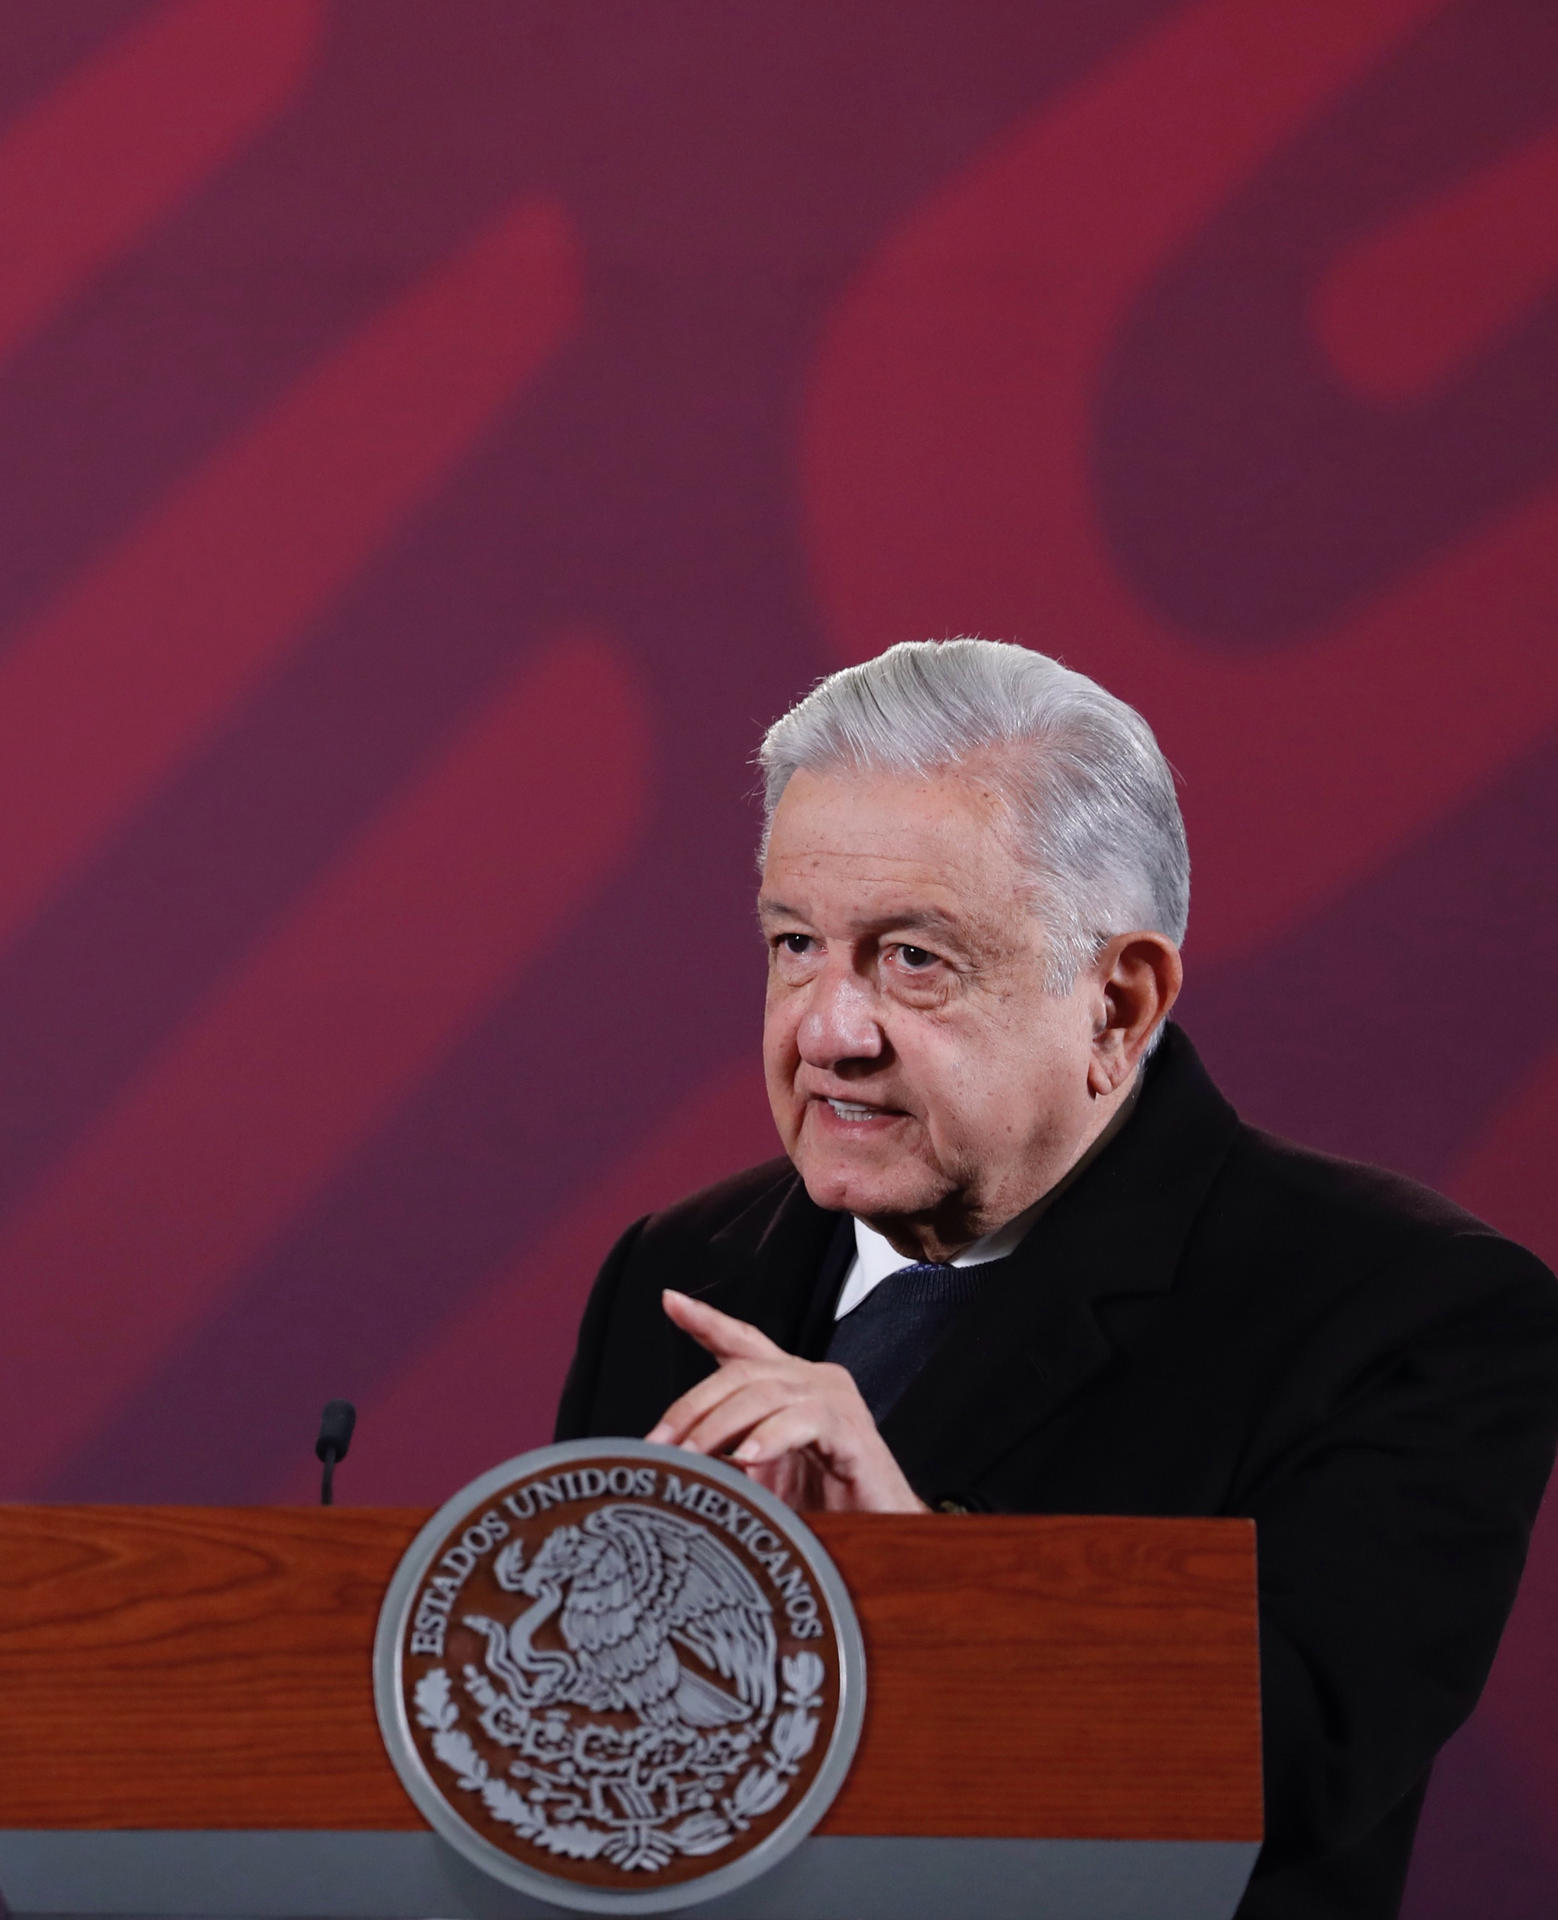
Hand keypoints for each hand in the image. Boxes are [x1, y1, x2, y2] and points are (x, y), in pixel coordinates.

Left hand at [645, 1289, 927, 1513]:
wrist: (881, 1535)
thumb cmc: (823, 1506)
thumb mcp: (760, 1476)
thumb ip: (724, 1456)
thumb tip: (672, 1457)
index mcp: (790, 1386)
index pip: (743, 1343)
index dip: (707, 1320)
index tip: (671, 1301)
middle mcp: (813, 1380)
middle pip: (740, 1372)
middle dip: (692, 1406)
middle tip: (659, 1444)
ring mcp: (836, 1400)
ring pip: (764, 1393)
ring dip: (718, 1427)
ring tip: (691, 1458)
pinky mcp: (854, 1430)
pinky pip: (806, 1420)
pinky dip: (770, 1437)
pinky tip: (747, 1458)